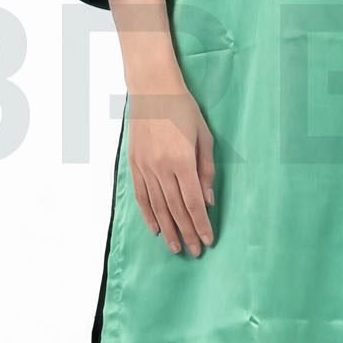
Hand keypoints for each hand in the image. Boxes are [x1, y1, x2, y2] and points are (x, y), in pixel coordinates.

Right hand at [126, 83, 215, 255]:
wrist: (152, 90)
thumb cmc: (183, 110)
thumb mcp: (204, 137)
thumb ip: (207, 170)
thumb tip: (208, 200)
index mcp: (182, 161)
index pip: (193, 202)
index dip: (201, 224)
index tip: (208, 240)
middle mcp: (161, 168)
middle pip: (176, 209)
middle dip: (187, 233)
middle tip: (195, 252)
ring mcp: (145, 167)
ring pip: (157, 207)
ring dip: (168, 230)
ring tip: (176, 248)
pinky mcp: (134, 164)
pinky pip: (141, 196)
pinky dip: (148, 215)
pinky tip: (155, 229)